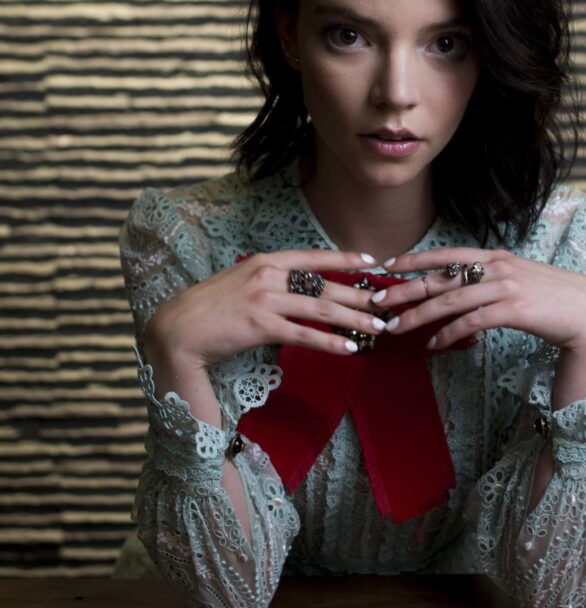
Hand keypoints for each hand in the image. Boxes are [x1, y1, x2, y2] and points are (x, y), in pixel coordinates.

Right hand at [143, 249, 386, 369]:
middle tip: (386, 304)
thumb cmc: (208, 310)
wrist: (177, 329)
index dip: (345, 258)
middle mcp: (268, 275)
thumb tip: (296, 289)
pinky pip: (305, 335)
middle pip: (325, 285)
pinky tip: (349, 350)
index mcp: (265, 261)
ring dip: (354, 320)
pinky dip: (330, 343)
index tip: (372, 261)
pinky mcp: (261, 326)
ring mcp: (265, 299)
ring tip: (378, 329)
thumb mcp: (239, 282)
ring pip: (322, 310)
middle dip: (360, 295)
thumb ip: (267, 281)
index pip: (314, 257)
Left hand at [371, 248, 585, 358]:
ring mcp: (504, 287)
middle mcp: (496, 268)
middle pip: (440, 278)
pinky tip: (433, 345)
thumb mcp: (520, 281)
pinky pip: (470, 323)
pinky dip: (447, 334)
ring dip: (418, 316)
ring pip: (448, 301)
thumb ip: (492, 281)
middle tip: (376, 301)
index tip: (388, 265)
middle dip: (404, 290)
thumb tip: (463, 291)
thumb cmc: (555, 301)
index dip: (415, 259)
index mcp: (496, 257)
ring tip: (395, 328)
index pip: (447, 254)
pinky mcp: (512, 310)